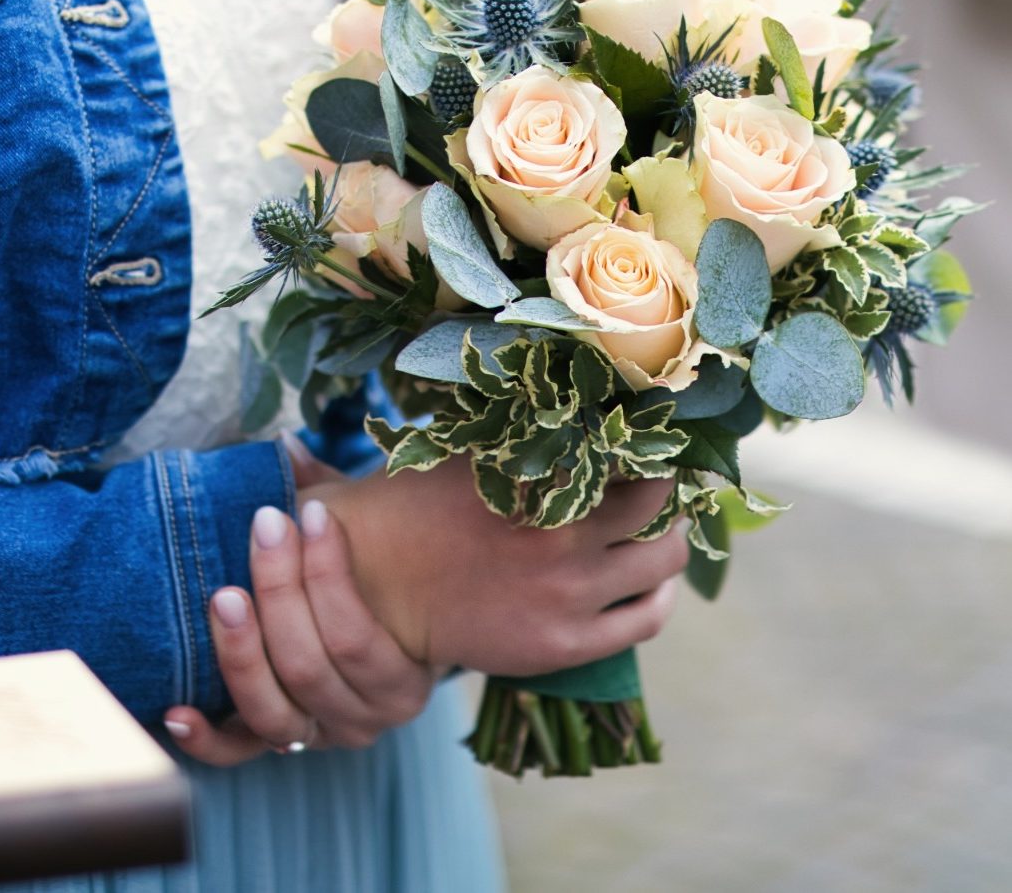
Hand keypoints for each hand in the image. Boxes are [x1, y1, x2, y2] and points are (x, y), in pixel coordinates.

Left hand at [163, 442, 436, 765]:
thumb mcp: (366, 537)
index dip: (329, 573)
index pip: (356, 635)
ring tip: (222, 596)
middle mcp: (361, 719)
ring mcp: (314, 736)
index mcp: (400, 677)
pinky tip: (177, 708)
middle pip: (308, 666)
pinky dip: (205, 737)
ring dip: (241, 652)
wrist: (377, 632)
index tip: (309, 510)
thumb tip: (285, 446)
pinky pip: (235, 752)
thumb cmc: (369, 576)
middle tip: (263, 527)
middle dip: (280, 591)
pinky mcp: (273, 744)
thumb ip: (329, 494)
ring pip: (271, 712)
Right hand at [312, 456, 686, 677]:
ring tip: (661, 526)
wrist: (377, 585)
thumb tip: (592, 406)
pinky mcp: (567, 642)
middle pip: (659, 501)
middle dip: (667, 485)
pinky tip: (652, 579)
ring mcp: (569, 592)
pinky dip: (661, 594)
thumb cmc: (420, 504)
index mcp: (538, 473)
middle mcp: (563, 532)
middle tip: (660, 479)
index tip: (649, 433)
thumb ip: (533, 434)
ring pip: (665, 560)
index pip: (628, 446)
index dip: (646, 438)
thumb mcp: (473, 450)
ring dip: (672, 536)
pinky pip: (647, 619)